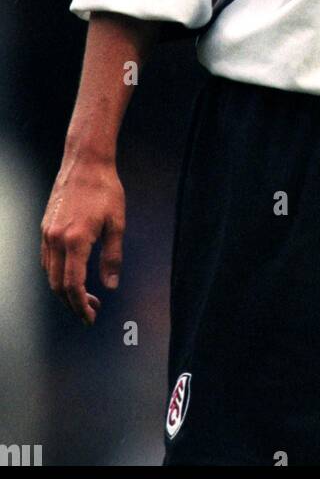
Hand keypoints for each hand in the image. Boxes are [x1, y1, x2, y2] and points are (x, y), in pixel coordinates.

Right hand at [40, 151, 125, 325]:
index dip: (81, 306)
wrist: (85, 162)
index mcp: (75, 240)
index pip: (73, 285)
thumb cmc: (105, 189)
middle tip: (91, 310)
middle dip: (72, 303)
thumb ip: (112, 257)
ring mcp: (47, 233)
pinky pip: (47, 259)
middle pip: (57, 285)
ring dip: (64, 290)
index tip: (91, 317)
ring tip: (84, 296)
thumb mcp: (117, 223)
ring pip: (49, 274)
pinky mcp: (45, 227)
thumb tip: (110, 285)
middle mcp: (55, 239)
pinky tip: (71, 274)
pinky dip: (57, 273)